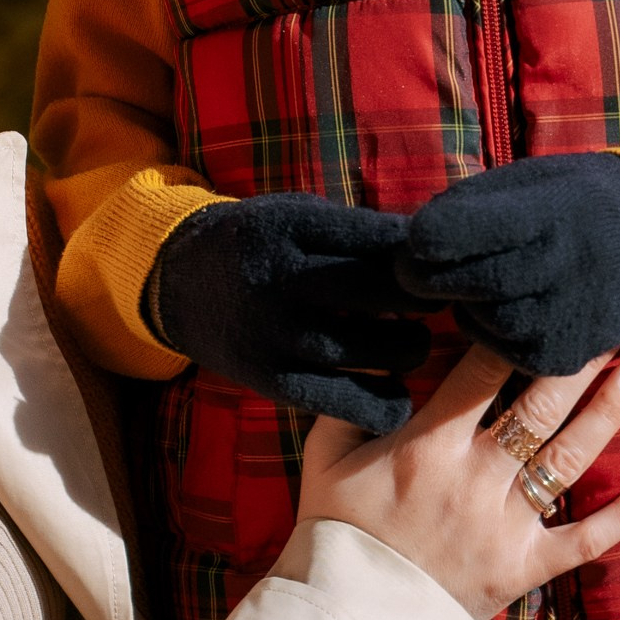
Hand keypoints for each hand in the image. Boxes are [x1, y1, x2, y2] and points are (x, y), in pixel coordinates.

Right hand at [147, 194, 426, 436]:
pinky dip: (385, 402)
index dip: (421, 257)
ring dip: (411, 349)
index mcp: (290, 225)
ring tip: (411, 343)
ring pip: (375, 349)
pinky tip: (394, 390)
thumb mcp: (298, 216)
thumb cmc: (263, 245)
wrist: (181, 285)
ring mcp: (275, 334)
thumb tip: (438, 256)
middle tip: (432, 304)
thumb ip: (356, 232)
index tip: (436, 267)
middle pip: (382, 291)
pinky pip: (349, 402)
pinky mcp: (273, 382)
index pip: (382, 238)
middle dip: (423, 299)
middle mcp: (280, 278)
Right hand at [298, 343, 619, 619]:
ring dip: (608, 413)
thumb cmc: (335, 532)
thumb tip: (380, 350)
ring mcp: (507, 525)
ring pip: (569, 460)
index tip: (539, 300)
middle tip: (606, 321)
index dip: (512, 333)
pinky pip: (587, 539)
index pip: (481, 374)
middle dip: (575, 362)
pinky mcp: (526, 567)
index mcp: (427, 446)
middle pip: (538, 408)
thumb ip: (355, 397)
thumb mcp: (327, 454)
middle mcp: (476, 479)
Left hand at [394, 154, 619, 375]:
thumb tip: (413, 240)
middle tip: (419, 270)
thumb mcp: (526, 181)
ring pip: (482, 320)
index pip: (454, 232)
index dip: (426, 238)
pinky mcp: (566, 354)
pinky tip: (501, 310)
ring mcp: (565, 313)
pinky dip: (491, 334)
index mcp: (542, 210)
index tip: (420, 239)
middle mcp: (557, 264)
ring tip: (474, 285)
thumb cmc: (570, 201)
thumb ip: (471, 207)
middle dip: (428, 277)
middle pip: (464, 282)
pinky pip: (505, 352)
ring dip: (465, 305)